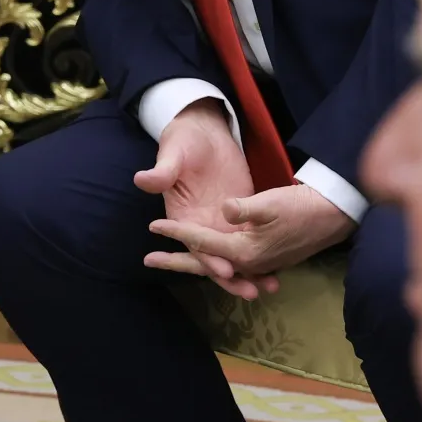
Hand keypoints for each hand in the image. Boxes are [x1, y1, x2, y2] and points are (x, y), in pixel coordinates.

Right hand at [135, 100, 254, 288]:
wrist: (203, 129)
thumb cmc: (183, 140)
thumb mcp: (173, 152)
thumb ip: (163, 170)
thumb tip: (142, 180)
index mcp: (181, 215)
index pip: (194, 244)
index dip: (208, 259)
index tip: (224, 270)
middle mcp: (200, 224)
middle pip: (215, 257)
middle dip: (232, 276)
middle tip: (250, 292)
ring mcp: (221, 221)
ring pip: (233, 253)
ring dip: (250, 270)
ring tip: (270, 286)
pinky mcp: (240, 214)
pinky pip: (249, 238)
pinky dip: (261, 254)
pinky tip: (278, 266)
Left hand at [147, 185, 357, 300]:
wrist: (333, 215)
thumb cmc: (300, 207)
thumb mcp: (270, 203)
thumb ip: (243, 208)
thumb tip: (224, 209)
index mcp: (243, 250)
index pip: (202, 241)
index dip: (176, 232)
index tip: (153, 225)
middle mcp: (247, 263)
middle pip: (203, 263)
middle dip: (175, 261)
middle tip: (146, 259)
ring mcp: (257, 264)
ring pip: (216, 266)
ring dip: (191, 264)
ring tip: (166, 261)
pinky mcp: (264, 259)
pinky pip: (231, 265)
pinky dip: (214, 264)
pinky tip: (204, 261)